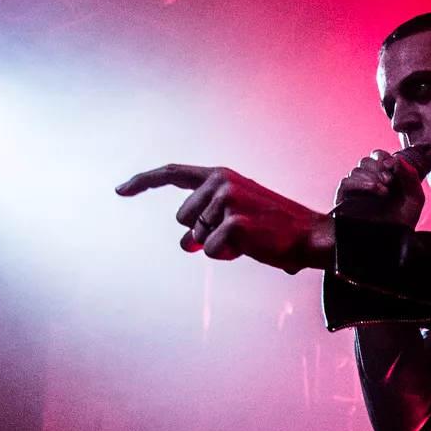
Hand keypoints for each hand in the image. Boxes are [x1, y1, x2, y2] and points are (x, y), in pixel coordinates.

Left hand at [114, 164, 332, 271]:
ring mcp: (227, 201)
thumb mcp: (235, 219)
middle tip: (238, 234)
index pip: (173, 174)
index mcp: (221, 176)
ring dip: (216, 245)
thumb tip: (184, 244)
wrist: (310, 235)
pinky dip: (226, 256)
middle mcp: (220, 183)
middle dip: (202, 233)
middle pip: (182, 219)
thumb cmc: (273, 228)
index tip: (120, 191)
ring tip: (247, 239)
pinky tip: (250, 248)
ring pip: (195, 237)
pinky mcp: (233, 223)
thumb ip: (205, 223)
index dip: (143, 181)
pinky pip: (210, 251)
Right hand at [334, 151, 425, 228]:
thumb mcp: (415, 198)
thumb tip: (397, 158)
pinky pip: (346, 182)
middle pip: (366, 161)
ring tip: (384, 191)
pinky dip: (360, 182)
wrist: (392, 242)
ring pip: (356, 170)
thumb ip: (410, 176)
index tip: (392, 166)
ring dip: (371, 176)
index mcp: (384, 178)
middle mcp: (368, 182)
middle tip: (389, 181)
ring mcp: (356, 191)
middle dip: (378, 167)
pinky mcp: (344, 200)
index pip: (378, 157)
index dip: (383, 157)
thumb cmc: (403, 223)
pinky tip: (374, 190)